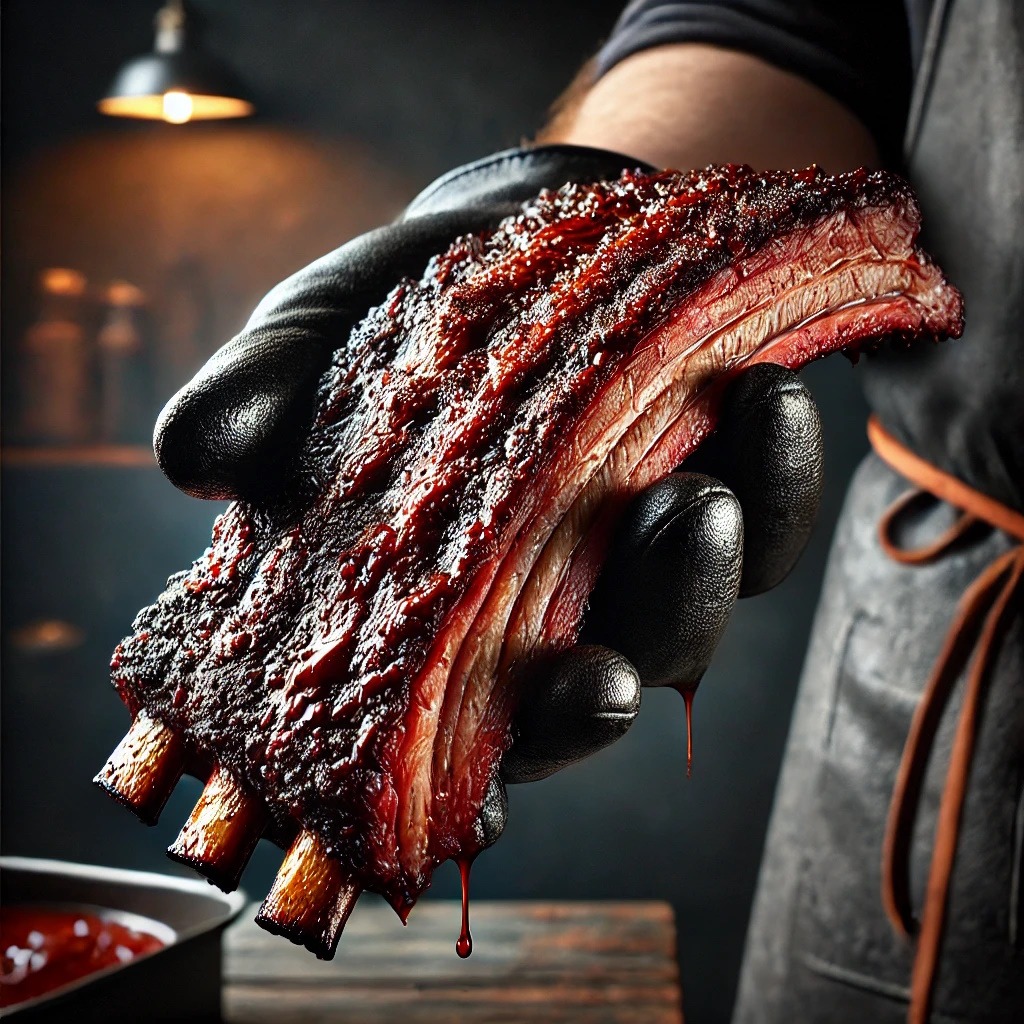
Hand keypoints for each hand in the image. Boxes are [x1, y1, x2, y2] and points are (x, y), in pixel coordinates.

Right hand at [152, 146, 823, 848]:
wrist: (495, 232)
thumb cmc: (395, 317)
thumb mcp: (311, 346)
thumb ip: (257, 400)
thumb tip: (190, 457)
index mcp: (444, 614)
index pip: (489, 721)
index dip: (523, 737)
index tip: (527, 750)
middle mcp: (552, 605)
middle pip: (617, 671)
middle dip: (641, 633)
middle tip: (645, 585)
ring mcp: (641, 553)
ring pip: (701, 607)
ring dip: (716, 561)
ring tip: (707, 481)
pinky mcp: (718, 485)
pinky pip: (771, 514)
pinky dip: (779, 470)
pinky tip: (764, 399)